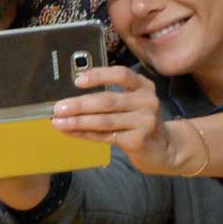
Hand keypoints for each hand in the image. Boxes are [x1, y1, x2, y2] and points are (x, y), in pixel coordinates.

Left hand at [50, 66, 193, 174]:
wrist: (164, 149)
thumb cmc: (140, 123)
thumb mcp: (132, 104)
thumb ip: (110, 97)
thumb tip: (72, 98)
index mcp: (144, 86)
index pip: (121, 74)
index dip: (99, 75)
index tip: (78, 80)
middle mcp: (147, 101)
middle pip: (108, 101)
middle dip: (80, 104)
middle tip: (58, 107)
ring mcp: (144, 121)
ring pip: (104, 121)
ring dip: (78, 121)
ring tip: (58, 122)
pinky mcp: (138, 140)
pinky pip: (105, 136)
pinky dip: (85, 134)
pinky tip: (71, 132)